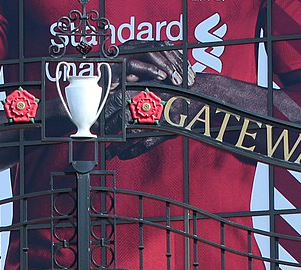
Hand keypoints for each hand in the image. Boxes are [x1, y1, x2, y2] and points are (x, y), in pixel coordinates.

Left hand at [107, 41, 193, 160]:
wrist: (204, 95)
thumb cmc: (178, 90)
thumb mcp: (157, 84)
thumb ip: (138, 88)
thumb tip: (117, 94)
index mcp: (146, 87)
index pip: (118, 99)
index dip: (105, 111)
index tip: (96, 120)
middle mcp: (150, 101)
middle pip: (121, 117)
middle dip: (108, 129)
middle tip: (98, 137)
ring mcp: (159, 116)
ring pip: (132, 133)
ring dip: (117, 145)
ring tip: (108, 152)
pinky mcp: (167, 130)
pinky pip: (145, 143)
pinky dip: (132, 151)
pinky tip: (123, 155)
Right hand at [123, 41, 196, 87]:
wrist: (96, 92)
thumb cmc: (119, 86)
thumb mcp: (141, 78)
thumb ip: (154, 74)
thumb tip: (175, 78)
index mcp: (141, 47)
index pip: (166, 47)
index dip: (180, 59)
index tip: (191, 73)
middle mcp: (134, 46)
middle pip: (162, 48)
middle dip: (178, 64)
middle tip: (188, 79)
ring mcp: (126, 53)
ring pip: (152, 53)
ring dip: (168, 67)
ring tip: (178, 80)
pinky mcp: (118, 63)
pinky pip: (138, 64)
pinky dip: (152, 70)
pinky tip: (163, 78)